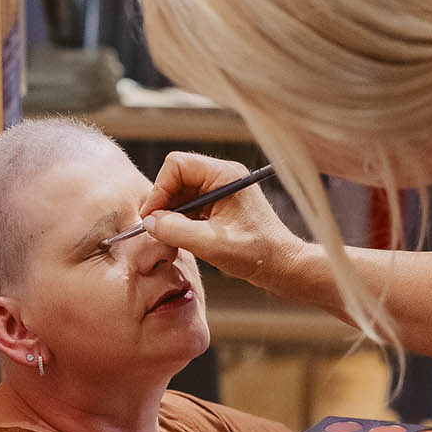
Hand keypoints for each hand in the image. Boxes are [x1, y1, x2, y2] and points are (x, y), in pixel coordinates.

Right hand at [139, 152, 306, 289]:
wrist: (283, 266)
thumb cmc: (256, 253)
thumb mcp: (210, 244)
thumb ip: (175, 230)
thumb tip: (149, 222)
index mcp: (225, 175)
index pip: (177, 165)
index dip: (160, 189)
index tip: (153, 217)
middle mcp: (223, 176)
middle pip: (177, 177)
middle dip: (164, 202)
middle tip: (157, 229)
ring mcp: (222, 190)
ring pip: (181, 192)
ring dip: (171, 214)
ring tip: (170, 237)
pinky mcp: (221, 205)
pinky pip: (190, 205)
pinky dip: (181, 221)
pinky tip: (182, 239)